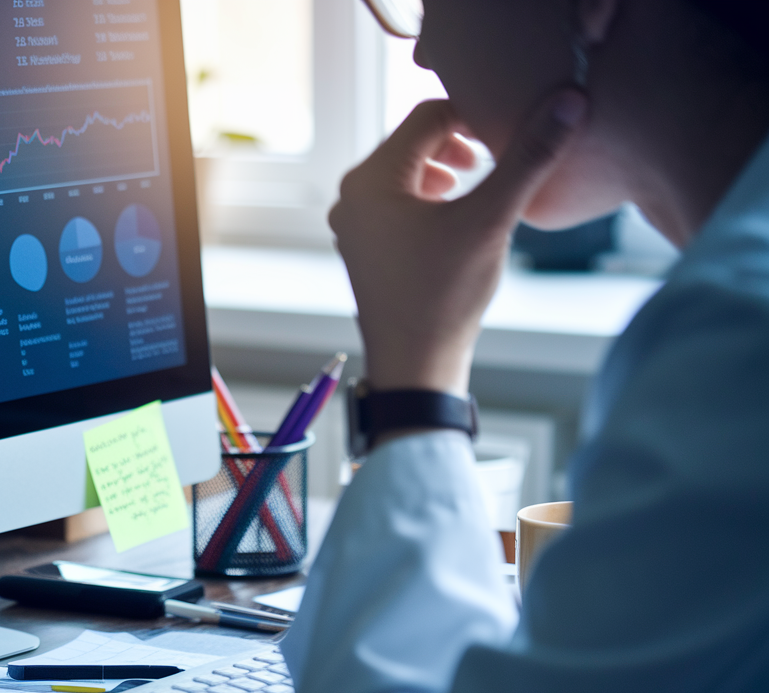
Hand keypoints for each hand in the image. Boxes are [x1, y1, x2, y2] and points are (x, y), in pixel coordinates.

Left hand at [330, 89, 586, 395]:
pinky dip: (430, 196)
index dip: (474, 115)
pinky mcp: (364, 245)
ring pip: (406, 171)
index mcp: (370, 179)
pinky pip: (398, 201)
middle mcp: (351, 195)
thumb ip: (528, 158)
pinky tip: (460, 214)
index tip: (510, 132)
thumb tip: (568, 101)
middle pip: (412, 141)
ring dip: (446, 168)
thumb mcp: (492, 219)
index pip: (427, 116)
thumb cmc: (444, 295)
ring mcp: (354, 223)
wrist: (415, 364)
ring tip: (481, 183)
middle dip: (459, 143)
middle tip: (497, 158)